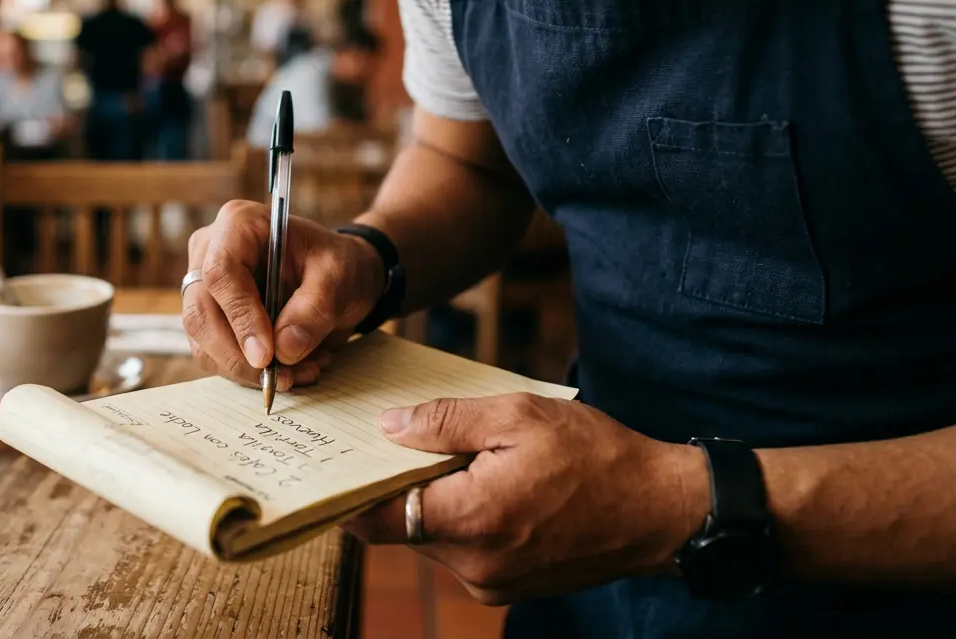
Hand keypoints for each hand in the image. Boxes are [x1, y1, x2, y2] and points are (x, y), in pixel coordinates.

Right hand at [182, 201, 385, 389]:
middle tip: (280, 378)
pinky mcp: (209, 318)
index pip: (221, 273)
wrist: (335, 277)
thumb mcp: (339, 277)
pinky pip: (215, 356)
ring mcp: (204, 287)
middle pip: (201, 313)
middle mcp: (210, 252)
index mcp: (239, 224)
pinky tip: (290, 370)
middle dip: (238, 356)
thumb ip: (314, 309)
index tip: (267, 355)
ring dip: (247, 370)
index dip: (240, 317)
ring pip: (203, 342)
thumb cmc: (335, 265)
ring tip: (300, 372)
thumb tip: (283, 349)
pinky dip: (249, 374)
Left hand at [344, 394, 709, 604]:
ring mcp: (492, 585)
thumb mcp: (520, 416)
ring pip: (433, 540)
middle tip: (409, 443)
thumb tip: (388, 427)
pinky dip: (464, 520)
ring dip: (437, 503)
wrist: (662, 511)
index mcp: (472, 520)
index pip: (377, 520)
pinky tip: (490, 486)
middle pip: (404, 526)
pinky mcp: (508, 589)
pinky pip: (464, 552)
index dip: (354, 492)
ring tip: (466, 460)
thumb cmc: (597, 457)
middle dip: (402, 486)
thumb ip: (446, 421)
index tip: (344, 464)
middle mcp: (475, 565)